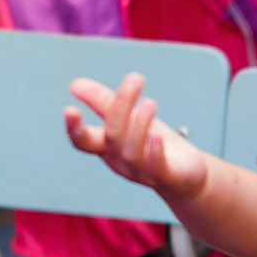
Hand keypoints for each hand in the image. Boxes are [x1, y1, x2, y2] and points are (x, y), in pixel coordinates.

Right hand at [61, 73, 210, 198]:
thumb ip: (103, 102)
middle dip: (121, 107)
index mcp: (107, 147)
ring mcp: (141, 172)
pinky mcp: (165, 177)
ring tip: (150, 102)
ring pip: (131, 153)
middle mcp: (120, 161)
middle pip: (112, 137)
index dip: (74, 129)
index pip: (83, 141)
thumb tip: (75, 85)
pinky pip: (156, 169)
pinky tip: (157, 135)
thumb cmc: (154, 144)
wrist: (187, 174)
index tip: (69, 109)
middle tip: (135, 79)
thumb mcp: (129, 118)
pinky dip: (154, 152)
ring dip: (140, 125)